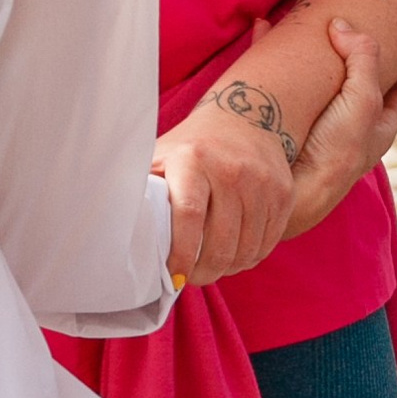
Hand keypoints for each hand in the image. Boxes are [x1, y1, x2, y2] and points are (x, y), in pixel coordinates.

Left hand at [155, 77, 299, 286]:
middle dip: (204, 272)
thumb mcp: (161, 156)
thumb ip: (143, 191)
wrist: (244, 118)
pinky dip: (249, 258)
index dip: (181, 255)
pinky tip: (233, 256)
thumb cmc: (191, 147)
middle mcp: (232, 169)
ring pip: (247, 249)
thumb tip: (113, 232)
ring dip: (227, 269)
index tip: (173, 277)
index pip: (189, 216)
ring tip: (211, 269)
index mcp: (193, 160)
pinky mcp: (283, 193)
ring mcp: (262, 182)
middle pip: (221, 241)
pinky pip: (268, 243)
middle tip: (191, 279)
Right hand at [284, 26, 396, 240]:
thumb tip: (343, 27)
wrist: (290, 191)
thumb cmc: (335, 152)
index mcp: (379, 128)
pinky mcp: (285, 123)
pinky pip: (281, 83)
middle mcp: (351, 129)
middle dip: (362, 60)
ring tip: (311, 30)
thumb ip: (362, 60)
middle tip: (363, 32)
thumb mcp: (363, 100)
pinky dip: (273, 58)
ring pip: (320, 84)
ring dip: (314, 58)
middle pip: (363, 86)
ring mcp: (318, 127)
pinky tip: (262, 38)